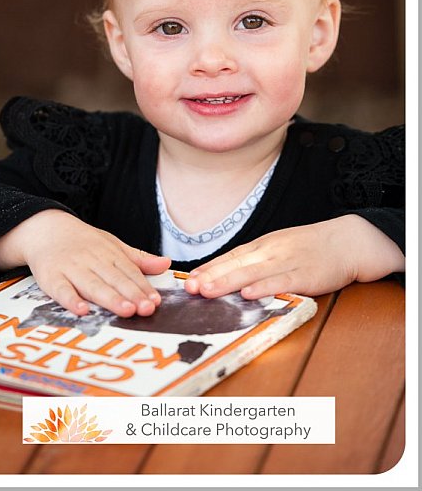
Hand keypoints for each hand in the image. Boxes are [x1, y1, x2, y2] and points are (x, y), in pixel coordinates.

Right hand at [0, 210, 170, 316]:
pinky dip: (71, 300)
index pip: (128, 271)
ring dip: (109, 298)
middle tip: (146, 308)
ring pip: (92, 285)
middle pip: (113, 279)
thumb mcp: (112, 245)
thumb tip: (166, 264)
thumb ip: (137, 258)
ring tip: (125, 310)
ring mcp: (71, 268)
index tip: (155, 301)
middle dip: (131, 294)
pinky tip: (82, 310)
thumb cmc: (83, 242)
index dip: (142, 286)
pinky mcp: (51, 277)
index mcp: (108, 252)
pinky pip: (61, 290)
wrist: (45, 230)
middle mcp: (91, 259)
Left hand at [184, 215, 404, 299]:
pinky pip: (281, 282)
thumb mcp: (279, 249)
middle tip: (189, 287)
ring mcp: (287, 262)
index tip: (188, 279)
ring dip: (228, 283)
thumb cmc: (310, 248)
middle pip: (236, 264)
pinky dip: (263, 288)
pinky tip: (248, 294)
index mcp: (263, 246)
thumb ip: (256, 262)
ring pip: (252, 273)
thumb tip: (228, 277)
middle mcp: (270, 252)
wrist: (347, 241)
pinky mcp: (305, 275)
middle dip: (211, 277)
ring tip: (207, 291)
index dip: (209, 268)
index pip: (230, 257)